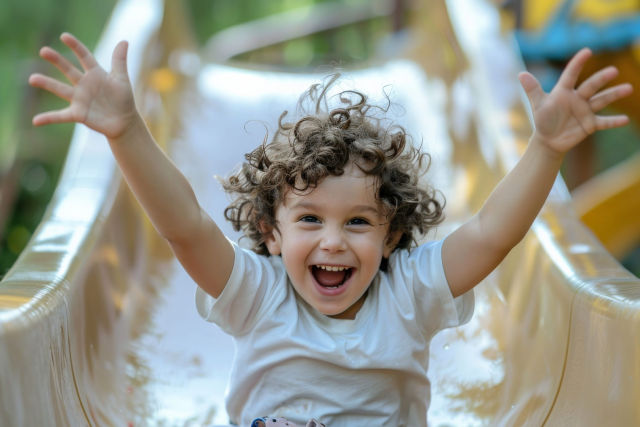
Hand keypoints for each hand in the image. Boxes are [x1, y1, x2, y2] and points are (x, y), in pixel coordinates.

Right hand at [28, 33, 138, 139]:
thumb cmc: (124, 99)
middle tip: (43, 51)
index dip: (75, 46)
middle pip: (68, 69)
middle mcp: (83, 84)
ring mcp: (79, 99)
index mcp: (95, 73)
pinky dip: (49, 118)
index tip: (64, 36)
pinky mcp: (78, 114)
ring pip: (60, 89)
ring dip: (47, 84)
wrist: (124, 121)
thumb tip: (124, 41)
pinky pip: (60, 116)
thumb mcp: (122, 79)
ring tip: (33, 79)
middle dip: (56, 60)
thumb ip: (119, 61)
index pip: (84, 56)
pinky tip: (36, 121)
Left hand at [518, 48, 632, 154]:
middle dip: (601, 79)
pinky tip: (625, 120)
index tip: (587, 51)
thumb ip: (532, 90)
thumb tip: (521, 74)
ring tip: (628, 88)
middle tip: (613, 71)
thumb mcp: (537, 105)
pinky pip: (604, 122)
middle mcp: (578, 98)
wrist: (549, 139)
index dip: (577, 63)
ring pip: (602, 100)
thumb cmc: (543, 119)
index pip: (571, 75)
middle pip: (591, 86)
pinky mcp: (590, 124)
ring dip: (615, 94)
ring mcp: (586, 111)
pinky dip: (614, 122)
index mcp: (564, 91)